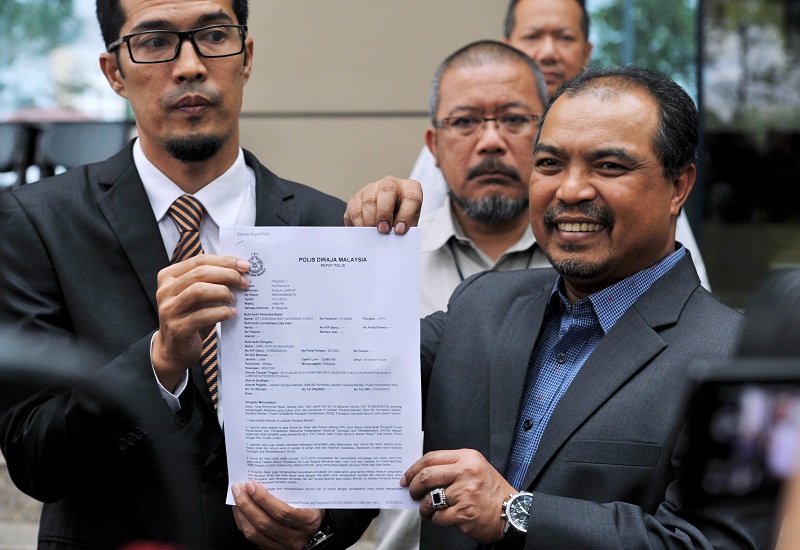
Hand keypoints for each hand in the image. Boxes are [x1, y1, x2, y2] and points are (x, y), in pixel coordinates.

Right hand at [152, 254, 249, 390]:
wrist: (174, 349)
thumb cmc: (191, 316)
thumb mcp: (197, 295)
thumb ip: (210, 281)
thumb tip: (240, 270)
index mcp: (169, 276)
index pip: (199, 260)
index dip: (224, 261)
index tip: (245, 265)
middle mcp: (165, 291)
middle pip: (200, 273)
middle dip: (227, 275)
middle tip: (245, 282)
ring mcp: (169, 309)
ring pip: (199, 291)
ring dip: (222, 292)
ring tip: (234, 298)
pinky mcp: (177, 328)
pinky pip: (202, 315)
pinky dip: (221, 312)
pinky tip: (231, 313)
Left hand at [232, 480, 324, 549]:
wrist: (317, 529)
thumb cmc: (314, 509)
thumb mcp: (312, 498)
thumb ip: (295, 490)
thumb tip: (269, 474)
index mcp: (308, 521)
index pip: (283, 512)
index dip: (264, 499)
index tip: (252, 485)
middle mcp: (296, 538)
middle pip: (265, 524)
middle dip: (248, 504)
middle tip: (239, 489)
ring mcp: (283, 547)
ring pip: (255, 534)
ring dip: (242, 514)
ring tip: (237, 498)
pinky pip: (253, 539)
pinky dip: (243, 524)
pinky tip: (240, 511)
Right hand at [344, 176, 421, 234]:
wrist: (387, 215)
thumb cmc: (401, 218)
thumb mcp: (409, 223)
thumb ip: (405, 230)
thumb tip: (396, 240)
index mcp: (410, 188)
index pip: (411, 197)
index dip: (405, 214)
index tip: (400, 231)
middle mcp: (391, 184)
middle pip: (387, 191)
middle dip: (384, 213)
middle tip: (383, 230)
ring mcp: (372, 188)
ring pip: (369, 200)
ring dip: (371, 219)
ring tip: (373, 234)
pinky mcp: (357, 197)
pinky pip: (356, 209)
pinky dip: (359, 222)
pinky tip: (364, 231)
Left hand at [401, 449, 514, 542]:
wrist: (513, 512)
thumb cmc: (493, 492)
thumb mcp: (476, 468)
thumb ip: (453, 467)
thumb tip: (423, 475)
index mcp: (467, 458)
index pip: (432, 458)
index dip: (414, 468)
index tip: (406, 477)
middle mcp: (466, 472)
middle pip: (427, 476)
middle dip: (414, 487)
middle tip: (412, 493)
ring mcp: (465, 493)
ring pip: (430, 499)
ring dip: (424, 508)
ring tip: (428, 510)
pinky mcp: (464, 512)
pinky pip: (439, 517)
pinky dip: (437, 520)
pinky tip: (444, 518)